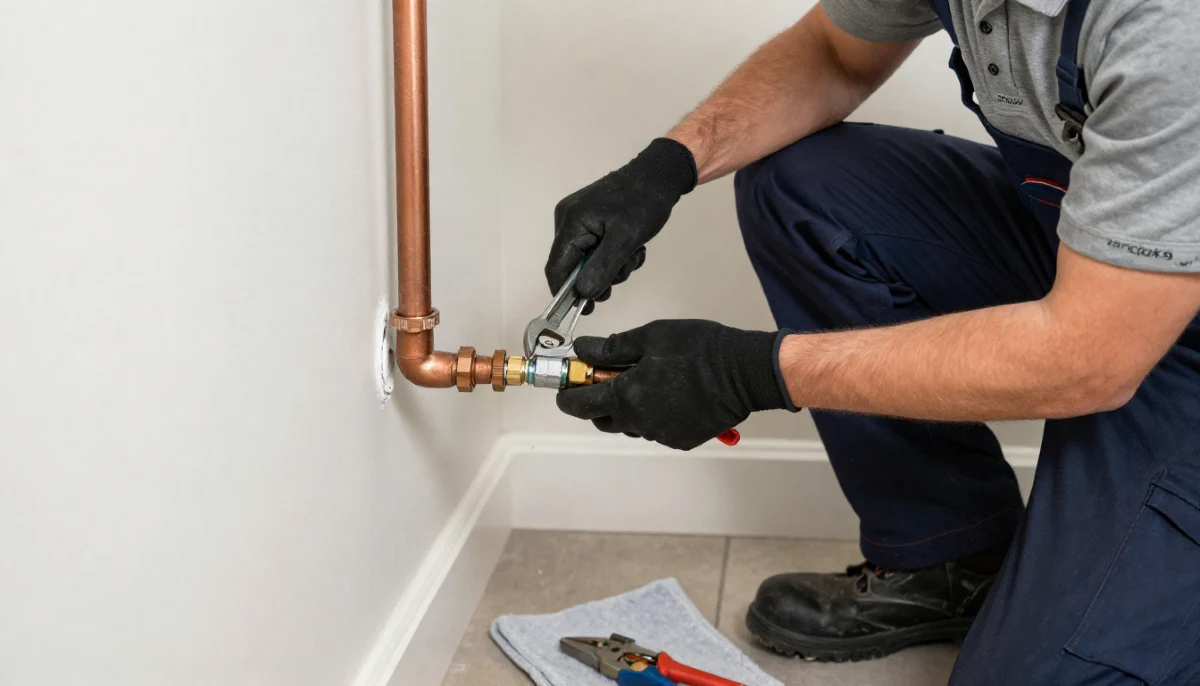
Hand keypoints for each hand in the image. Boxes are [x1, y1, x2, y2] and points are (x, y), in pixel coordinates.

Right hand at [545, 138, 696, 310]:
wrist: (658, 174)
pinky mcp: (591, 221)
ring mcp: (579, 220)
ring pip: (587, 260)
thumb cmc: (643, 203)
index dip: (566, 293)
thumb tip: (584, 294)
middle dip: (598, 276)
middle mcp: (568, 221)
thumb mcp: (625, 239)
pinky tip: (633, 248)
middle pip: (572, 266)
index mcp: (570, 223)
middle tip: (623, 274)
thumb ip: (602, 268)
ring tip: (634, 254)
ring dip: (612, 266)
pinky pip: (596, 249)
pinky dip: (614, 256)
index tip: (585, 310)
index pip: (556, 268)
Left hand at [556, 320, 795, 449]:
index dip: (566, 395)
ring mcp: (661, 435)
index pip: (579, 404)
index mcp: (626, 397)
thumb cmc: (702, 350)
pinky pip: (654, 429)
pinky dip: (651, 415)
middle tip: (603, 379)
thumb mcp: (650, 338)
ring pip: (629, 425)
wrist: (745, 372)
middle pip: (601, 420)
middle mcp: (640, 422)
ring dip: (626, 407)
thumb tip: (583, 350)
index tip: (564, 386)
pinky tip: (666, 393)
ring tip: (644, 380)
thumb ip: (610, 348)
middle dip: (595, 402)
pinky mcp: (681, 440)